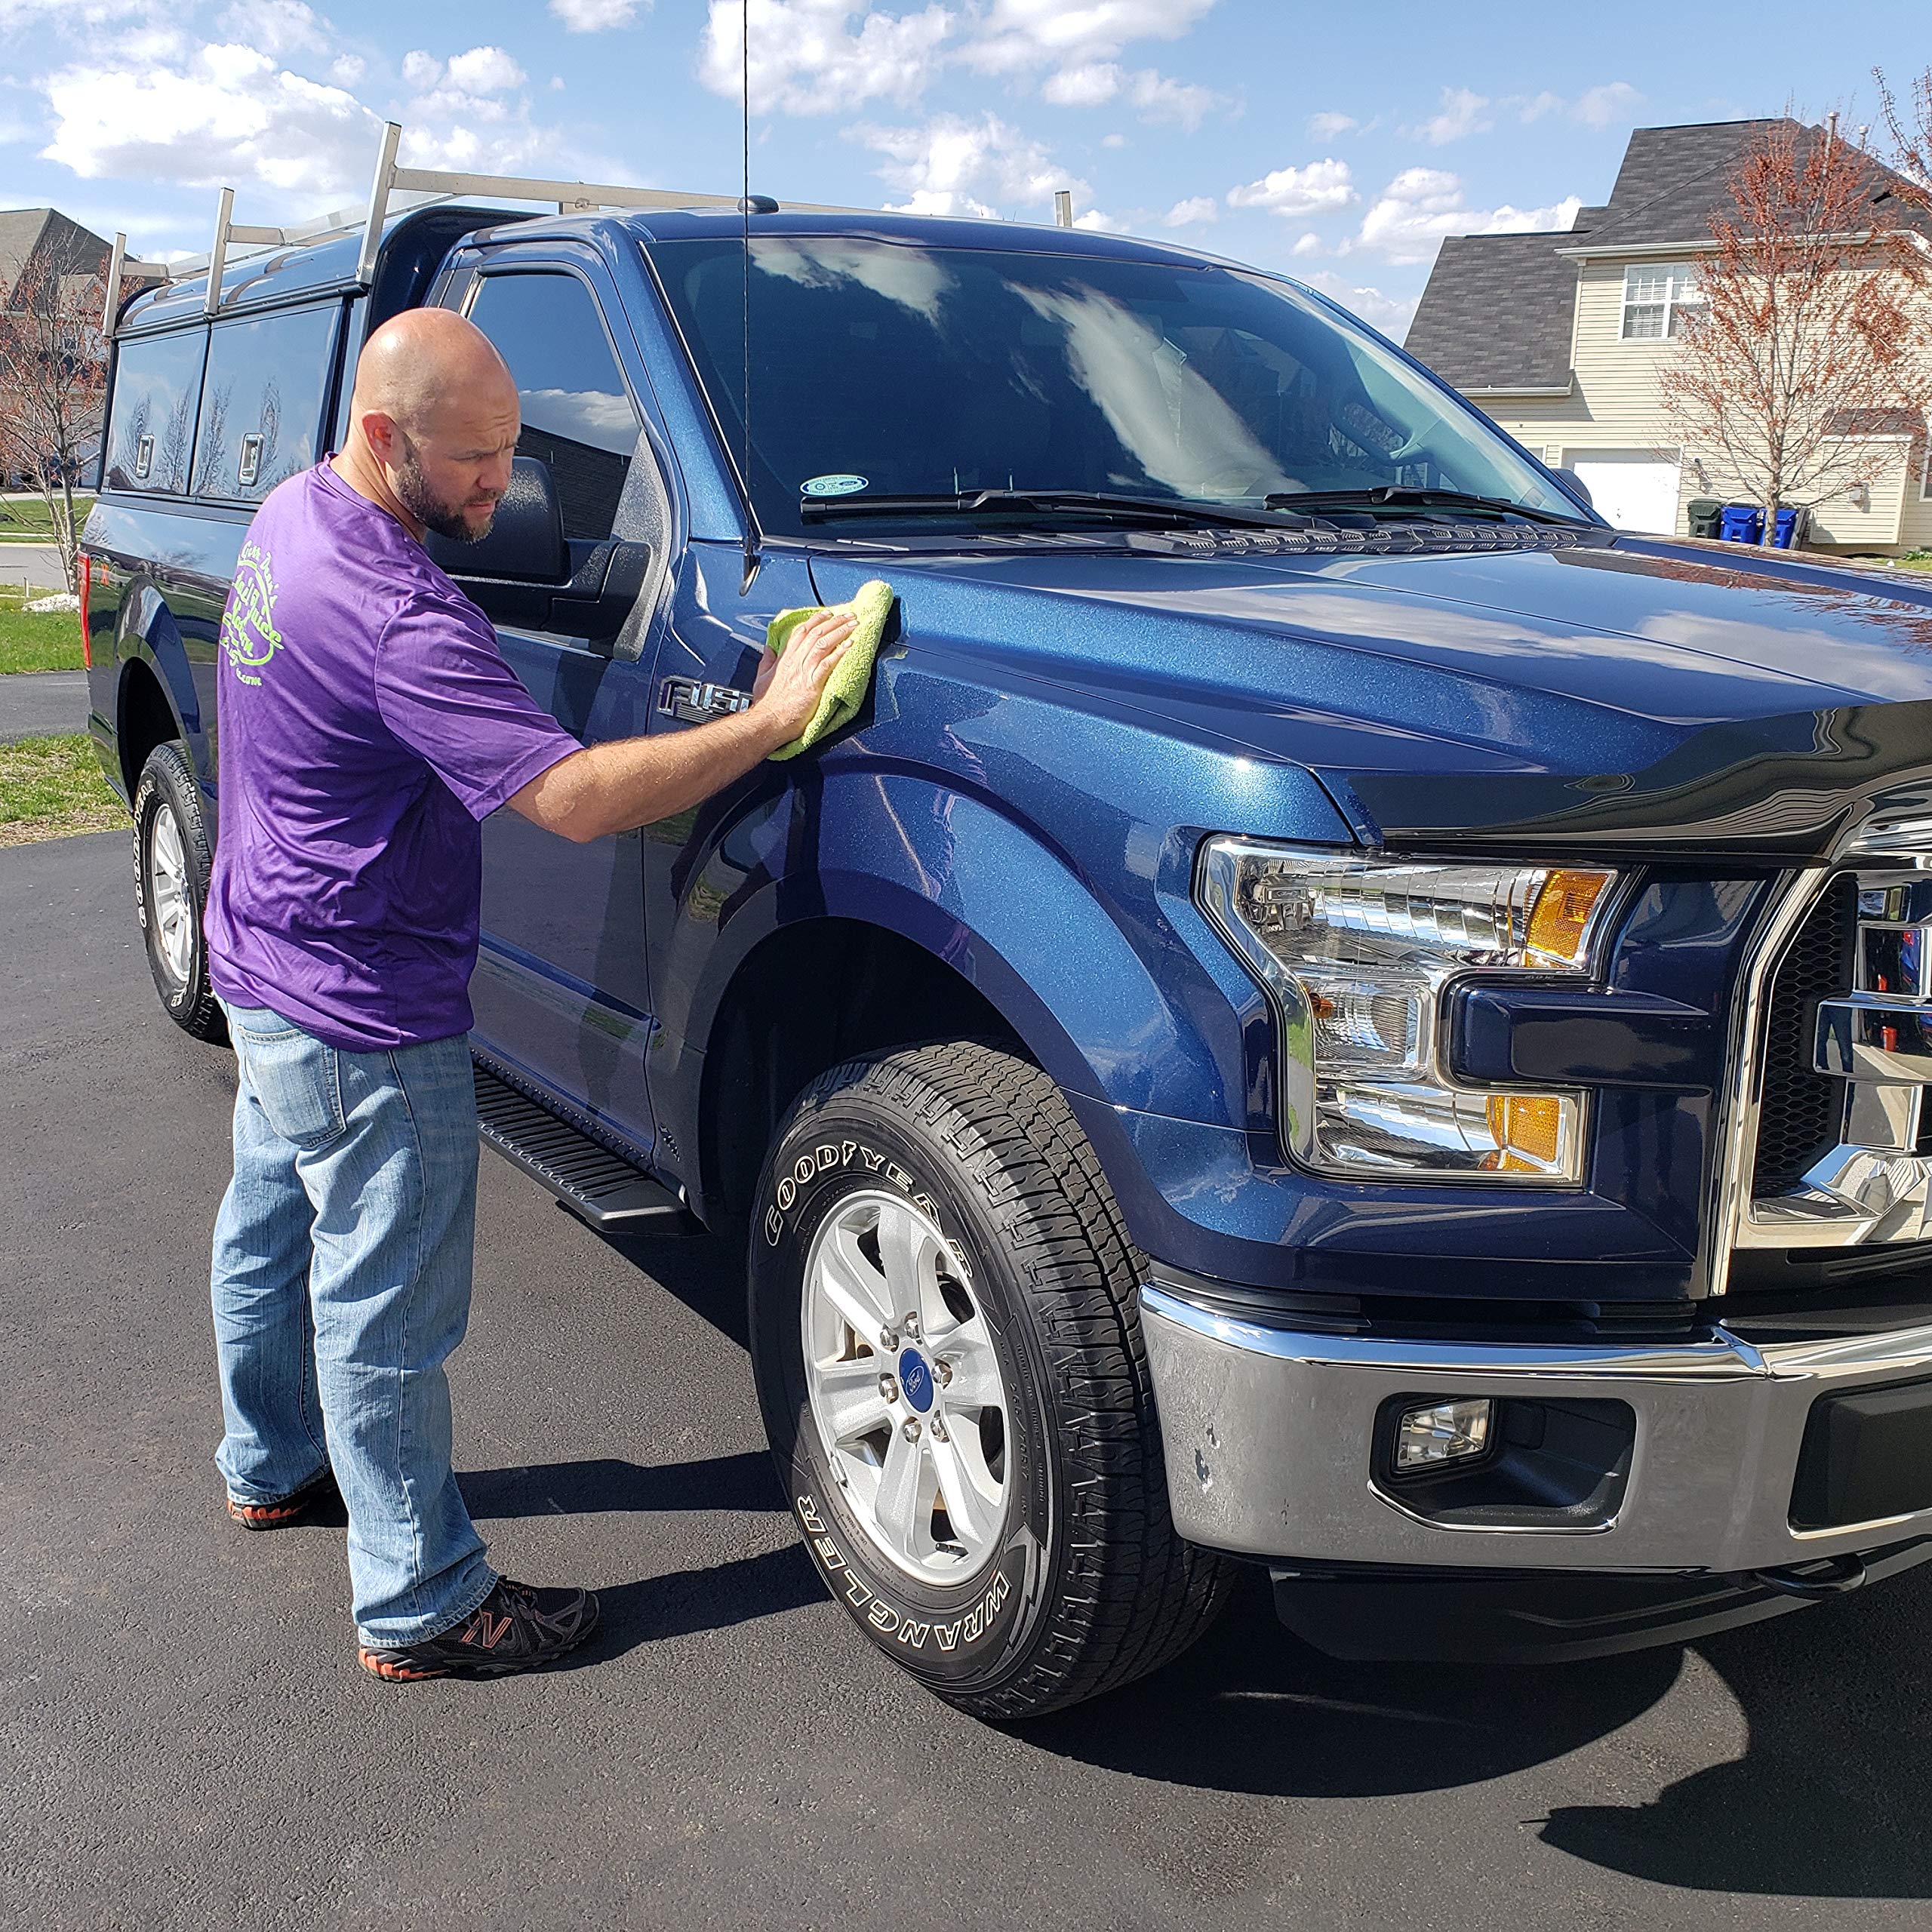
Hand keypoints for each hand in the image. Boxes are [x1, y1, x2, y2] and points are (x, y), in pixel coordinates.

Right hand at [752, 608, 855, 744]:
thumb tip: (769, 649)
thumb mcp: (762, 678)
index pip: (801, 632)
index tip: (826, 614)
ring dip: (840, 631)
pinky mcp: (812, 684)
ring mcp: (803, 672)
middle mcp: (795, 662)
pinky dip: (840, 652)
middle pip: (816, 633)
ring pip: (823, 643)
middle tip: (848, 615)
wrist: (769, 721)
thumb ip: (767, 661)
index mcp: (784, 659)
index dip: (815, 621)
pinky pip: (828, 663)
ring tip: (853, 624)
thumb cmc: (767, 705)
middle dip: (834, 621)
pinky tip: (850, 645)